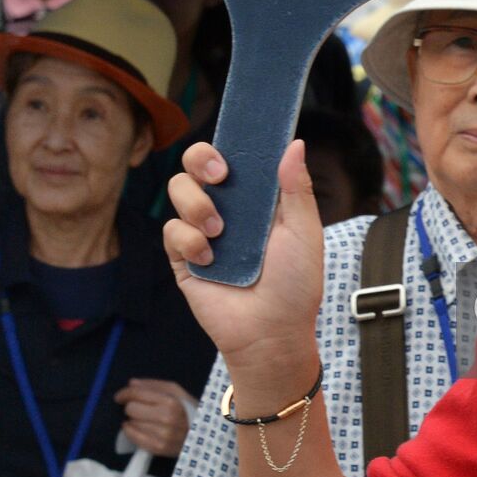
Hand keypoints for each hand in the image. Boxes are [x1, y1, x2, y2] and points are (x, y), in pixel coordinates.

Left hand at [114, 379, 194, 456]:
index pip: (137, 394)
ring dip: (133, 420)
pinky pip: (134, 438)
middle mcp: (166, 418)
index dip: (125, 393)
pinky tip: (136, 428)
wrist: (201, 433)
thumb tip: (131, 383)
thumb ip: (154, 385)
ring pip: (131, 424)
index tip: (120, 396)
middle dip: (131, 406)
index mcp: (170, 400)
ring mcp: (162, 435)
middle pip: (131, 409)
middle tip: (137, 407)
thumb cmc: (187, 408)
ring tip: (142, 418)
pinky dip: (131, 432)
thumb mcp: (176, 391)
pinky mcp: (158, 448)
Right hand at [164, 140, 323, 375]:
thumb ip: (297, 188)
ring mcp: (202, 231)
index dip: (226, 145)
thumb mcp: (304, 232)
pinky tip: (210, 259)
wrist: (272, 333)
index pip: (233, 157)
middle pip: (194, 164)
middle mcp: (226, 209)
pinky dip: (189, 240)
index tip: (233, 148)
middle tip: (220, 177)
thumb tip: (294, 143)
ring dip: (198, 204)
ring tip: (220, 231)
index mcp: (255, 198)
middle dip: (200, 159)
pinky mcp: (183, 258)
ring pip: (178, 190)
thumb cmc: (296, 284)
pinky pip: (171, 231)